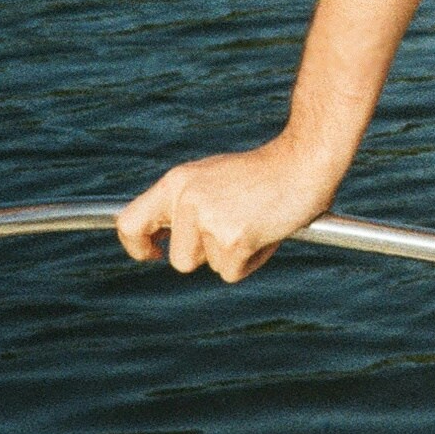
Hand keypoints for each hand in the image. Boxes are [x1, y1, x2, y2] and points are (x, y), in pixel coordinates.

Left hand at [116, 137, 348, 283]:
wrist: (305, 161)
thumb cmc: (264, 173)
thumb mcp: (212, 178)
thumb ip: (186, 203)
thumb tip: (165, 238)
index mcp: (177, 181)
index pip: (129, 222)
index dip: (137, 246)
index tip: (153, 252)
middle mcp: (186, 199)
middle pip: (177, 258)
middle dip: (204, 255)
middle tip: (230, 234)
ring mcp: (209, 219)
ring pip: (207, 265)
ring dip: (230, 255)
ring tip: (253, 224)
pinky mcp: (233, 238)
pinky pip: (232, 272)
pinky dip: (251, 261)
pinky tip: (266, 232)